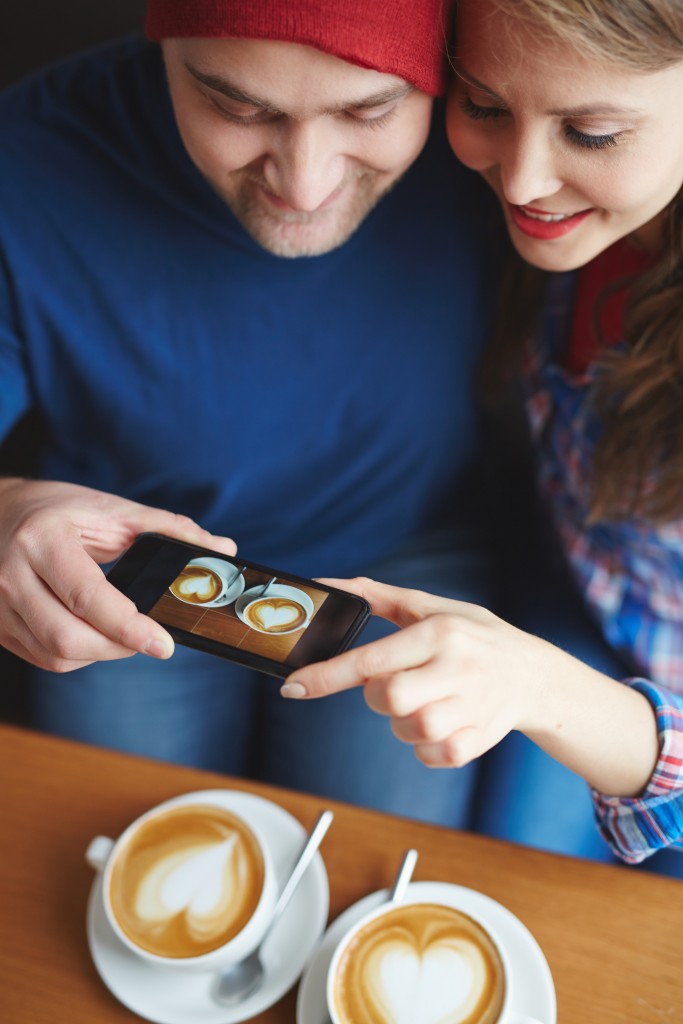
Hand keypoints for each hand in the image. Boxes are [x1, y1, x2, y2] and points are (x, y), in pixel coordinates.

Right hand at [0, 478, 236, 671]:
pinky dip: (76, 655)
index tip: (163, 644)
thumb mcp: (111, 510)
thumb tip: (222, 547)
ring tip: (121, 632)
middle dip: (118, 647)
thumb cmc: (57, 510)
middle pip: (68, 638)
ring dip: (99, 653)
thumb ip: (168, 528)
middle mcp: (11, 575)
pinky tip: (93, 634)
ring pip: (55, 655)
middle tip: (148, 639)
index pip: (88, 597)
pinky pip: (42, 657)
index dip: (129, 627)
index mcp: (42, 540)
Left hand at [280, 577, 551, 767]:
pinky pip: (431, 754)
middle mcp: (456, 667)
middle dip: (378, 697)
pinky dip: (425, 746)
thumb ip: (377, 596)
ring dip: (402, 722)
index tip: (292, 688)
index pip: (371, 659)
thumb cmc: (474, 636)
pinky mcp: (479, 740)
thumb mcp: (432, 607)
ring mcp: (470, 706)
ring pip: (407, 729)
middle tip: (396, 684)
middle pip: (387, 699)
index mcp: (440, 632)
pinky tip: (441, 724)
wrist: (535, 675)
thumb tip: (325, 583)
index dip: (326, 676)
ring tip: (423, 702)